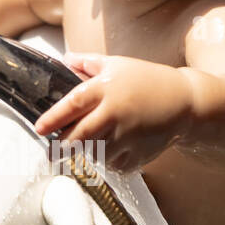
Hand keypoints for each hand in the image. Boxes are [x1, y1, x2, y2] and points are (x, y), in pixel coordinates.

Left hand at [34, 52, 191, 172]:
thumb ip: (88, 63)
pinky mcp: (138, 154)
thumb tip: (63, 60)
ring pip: (94, 153)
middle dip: (63, 146)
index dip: (53, 119)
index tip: (39, 129)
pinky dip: (110, 160)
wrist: (185, 102)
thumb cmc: (148, 80)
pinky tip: (117, 148)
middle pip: (79, 137)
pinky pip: (114, 165)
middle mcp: (114, 113)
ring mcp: (127, 136)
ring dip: (89, 152)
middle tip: (53, 151)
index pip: (72, 105)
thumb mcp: (118, 64)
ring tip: (95, 143)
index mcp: (106, 88)